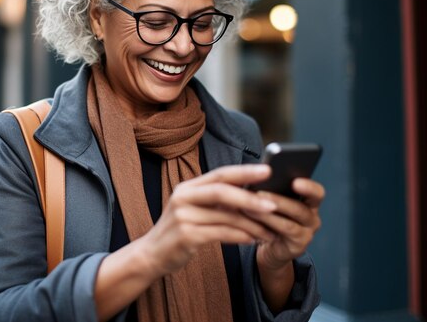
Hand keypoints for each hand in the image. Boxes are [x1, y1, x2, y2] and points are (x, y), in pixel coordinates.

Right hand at [139, 164, 277, 276]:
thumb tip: (253, 194)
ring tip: (269, 232)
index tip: (268, 171)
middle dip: (250, 197)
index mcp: (188, 187)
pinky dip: (239, 236)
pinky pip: (220, 233)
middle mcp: (183, 197)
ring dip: (251, 225)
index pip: (220, 174)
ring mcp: (183, 216)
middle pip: (221, 191)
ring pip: (225, 216)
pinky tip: (252, 240)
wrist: (152, 254)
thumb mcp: (195, 209)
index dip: (244, 171)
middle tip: (273, 204)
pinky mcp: (186, 236)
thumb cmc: (181, 230)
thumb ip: (217, 201)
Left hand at [247, 178, 324, 270]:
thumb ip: (274, 191)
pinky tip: (251, 221)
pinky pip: (281, 237)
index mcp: (309, 202)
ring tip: (249, 207)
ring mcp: (307, 234)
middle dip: (278, 201)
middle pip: (300, 209)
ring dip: (267, 215)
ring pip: (288, 224)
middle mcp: (312, 217)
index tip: (295, 182)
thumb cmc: (272, 219)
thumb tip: (257, 178)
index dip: (308, 187)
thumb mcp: (275, 203)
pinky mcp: (298, 246)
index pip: (317, 193)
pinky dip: (266, 227)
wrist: (272, 247)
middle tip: (259, 193)